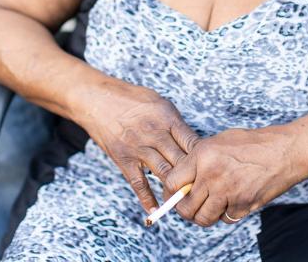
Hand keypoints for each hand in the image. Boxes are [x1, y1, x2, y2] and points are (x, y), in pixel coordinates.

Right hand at [76, 79, 199, 212]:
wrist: (97, 99)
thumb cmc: (130, 98)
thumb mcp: (158, 101)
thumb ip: (174, 122)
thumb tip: (191, 140)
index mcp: (167, 118)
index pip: (192, 142)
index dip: (203, 157)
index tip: (210, 167)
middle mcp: (155, 134)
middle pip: (181, 160)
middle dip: (194, 175)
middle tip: (204, 188)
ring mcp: (139, 148)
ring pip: (164, 174)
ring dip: (176, 188)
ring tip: (187, 200)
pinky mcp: (123, 160)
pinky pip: (138, 183)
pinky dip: (147, 198)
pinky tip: (156, 209)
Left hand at [163, 126, 305, 227]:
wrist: (285, 151)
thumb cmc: (253, 143)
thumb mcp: (219, 141)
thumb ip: (198, 159)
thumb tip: (182, 179)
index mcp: (203, 155)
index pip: (172, 183)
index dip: (171, 192)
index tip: (174, 195)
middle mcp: (212, 175)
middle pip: (185, 207)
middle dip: (185, 209)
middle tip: (190, 205)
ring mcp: (228, 192)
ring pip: (203, 218)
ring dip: (205, 215)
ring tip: (211, 204)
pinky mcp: (243, 205)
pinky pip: (226, 219)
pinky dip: (227, 214)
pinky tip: (233, 200)